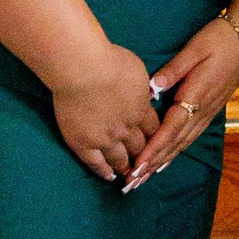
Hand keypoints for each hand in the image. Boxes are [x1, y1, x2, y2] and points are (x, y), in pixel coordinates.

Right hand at [48, 42, 163, 184]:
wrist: (83, 69)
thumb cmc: (110, 61)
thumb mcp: (137, 70)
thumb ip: (141, 87)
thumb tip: (142, 93)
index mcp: (141, 110)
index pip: (153, 129)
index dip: (155, 137)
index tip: (155, 142)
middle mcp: (126, 128)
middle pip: (139, 147)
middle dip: (143, 155)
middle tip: (144, 164)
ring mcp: (104, 139)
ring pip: (120, 159)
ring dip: (126, 168)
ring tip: (129, 175)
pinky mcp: (83, 144)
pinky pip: (95, 163)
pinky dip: (103, 171)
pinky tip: (108, 176)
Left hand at [122, 11, 238, 187]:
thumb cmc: (217, 40)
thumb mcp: (194, 49)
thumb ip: (174, 70)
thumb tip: (153, 88)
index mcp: (196, 95)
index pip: (172, 127)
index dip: (155, 147)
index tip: (138, 163)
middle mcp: (203, 110)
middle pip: (176, 142)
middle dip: (153, 163)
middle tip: (133, 181)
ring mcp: (207, 113)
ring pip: (183, 143)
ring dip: (162, 162)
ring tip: (143, 178)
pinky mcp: (209, 112)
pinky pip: (189, 137)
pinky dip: (175, 152)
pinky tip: (164, 162)